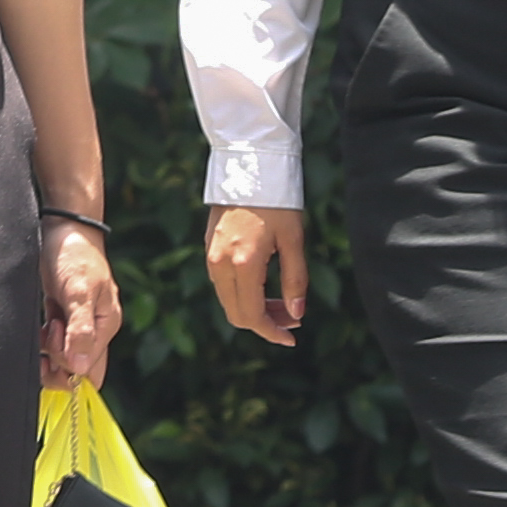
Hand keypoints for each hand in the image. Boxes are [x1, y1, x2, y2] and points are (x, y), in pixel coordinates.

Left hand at [42, 218, 122, 388]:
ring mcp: (77, 324)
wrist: (63, 226)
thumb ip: (80, 329)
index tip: (53, 341)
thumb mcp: (78, 291)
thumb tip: (80, 369)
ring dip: (47, 351)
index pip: (91, 370)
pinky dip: (43, 342)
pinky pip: (53, 344)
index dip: (68, 366)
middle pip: (76, 370)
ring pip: (63, 359)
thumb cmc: (73, 254)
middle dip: (56, 361)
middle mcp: (94, 329)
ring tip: (45, 323)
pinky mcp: (62, 317)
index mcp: (106, 325)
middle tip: (48, 330)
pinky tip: (40, 324)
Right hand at [206, 203, 306, 342]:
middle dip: (265, 323)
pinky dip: (243, 294)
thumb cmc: (277, 202)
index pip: (252, 315)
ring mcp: (211, 256)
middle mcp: (221, 264)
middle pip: (236, 314)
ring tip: (283, 303)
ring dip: (254, 309)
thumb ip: (296, 280)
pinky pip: (223, 284)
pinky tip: (265, 287)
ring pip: (228, 300)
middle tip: (293, 319)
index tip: (291, 339)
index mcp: (244, 263)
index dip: (271, 332)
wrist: (248, 167)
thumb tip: (296, 314)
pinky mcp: (209, 248)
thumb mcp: (294, 241)